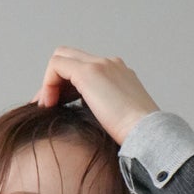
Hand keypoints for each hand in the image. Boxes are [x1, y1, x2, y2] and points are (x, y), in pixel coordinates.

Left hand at [31, 47, 159, 149]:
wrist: (146, 132)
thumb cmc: (134, 136)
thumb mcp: (116, 121)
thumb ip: (102, 113)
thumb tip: (85, 123)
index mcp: (119, 75)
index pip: (85, 68)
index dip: (66, 86)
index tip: (58, 108)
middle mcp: (110, 64)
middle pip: (70, 58)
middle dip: (55, 80)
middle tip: (48, 105)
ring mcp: (101, 64)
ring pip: (61, 58)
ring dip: (49, 82)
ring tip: (47, 107)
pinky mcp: (89, 72)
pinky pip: (57, 66)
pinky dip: (47, 84)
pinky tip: (48, 105)